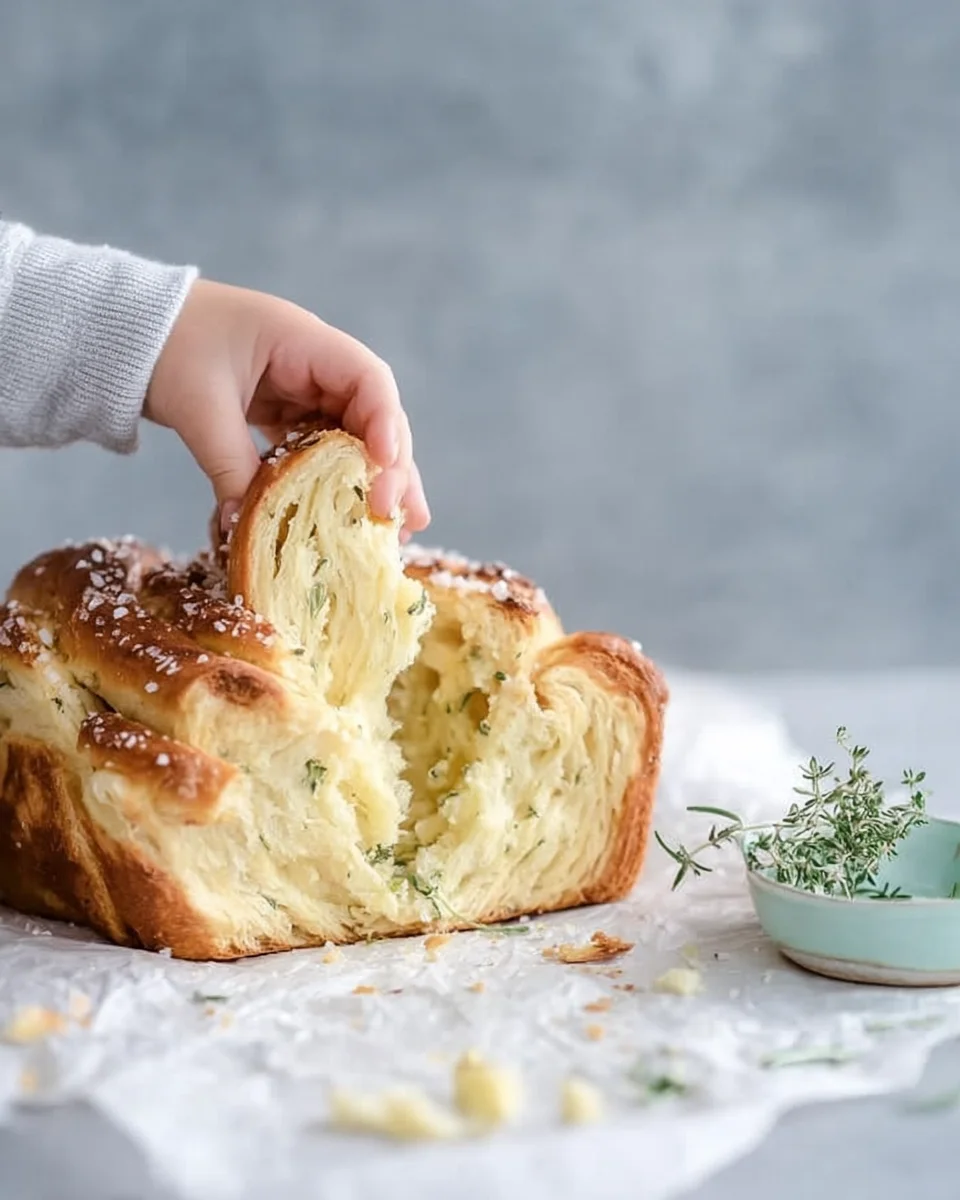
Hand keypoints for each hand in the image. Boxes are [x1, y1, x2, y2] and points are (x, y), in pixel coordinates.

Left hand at [145, 279, 429, 536]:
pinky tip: (351, 518)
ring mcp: (304, 389)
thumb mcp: (199, 406)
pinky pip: (323, 450)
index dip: (385, 423)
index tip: (384, 468)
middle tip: (403, 517)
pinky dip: (338, 482)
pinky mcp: (287, 412)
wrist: (128, 331)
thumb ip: (229, 465)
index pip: (366, 379)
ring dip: (377, 481)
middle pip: (374, 415)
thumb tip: (248, 528)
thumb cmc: (165, 345)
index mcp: (301, 341)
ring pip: (356, 438)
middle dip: (394, 468)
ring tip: (401, 530)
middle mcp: (315, 364)